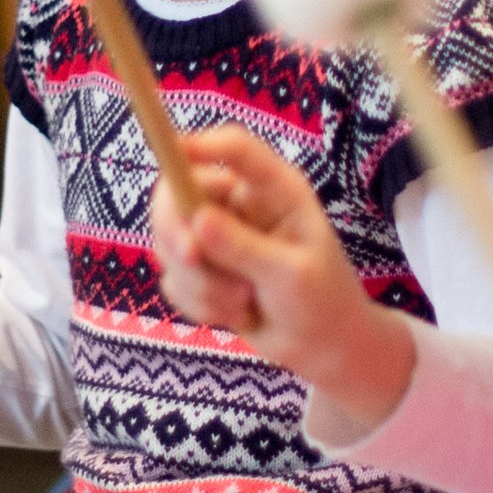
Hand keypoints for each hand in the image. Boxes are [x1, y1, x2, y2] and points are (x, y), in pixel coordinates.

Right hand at [152, 125, 416, 426]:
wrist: (321, 347)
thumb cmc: (322, 300)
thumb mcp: (290, 274)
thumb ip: (244, 247)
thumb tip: (197, 219)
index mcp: (275, 189)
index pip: (234, 149)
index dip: (200, 145)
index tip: (172, 154)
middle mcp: (241, 205)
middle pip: (179, 192)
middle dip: (179, 231)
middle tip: (195, 258)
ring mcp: (217, 237)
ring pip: (170, 244)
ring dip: (198, 281)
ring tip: (242, 301)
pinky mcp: (202, 270)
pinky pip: (172, 280)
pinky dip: (197, 303)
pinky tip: (235, 314)